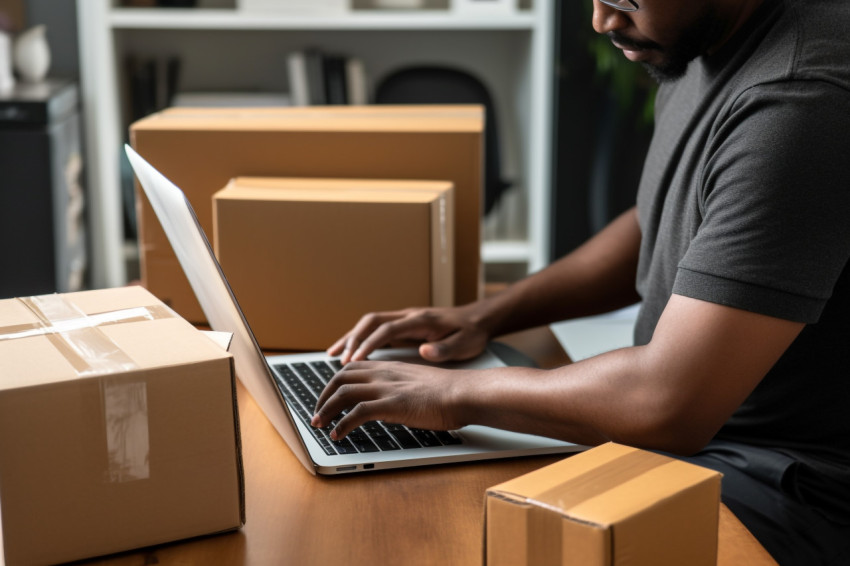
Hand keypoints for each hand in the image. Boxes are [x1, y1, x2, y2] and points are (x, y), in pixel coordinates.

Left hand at [311, 360, 470, 439]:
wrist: (464, 393)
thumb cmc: (449, 392)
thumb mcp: (418, 383)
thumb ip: (400, 388)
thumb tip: (390, 403)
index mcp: (390, 366)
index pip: (352, 368)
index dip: (335, 383)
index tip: (327, 398)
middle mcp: (384, 373)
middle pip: (340, 378)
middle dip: (323, 396)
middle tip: (317, 414)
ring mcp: (387, 388)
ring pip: (343, 394)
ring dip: (325, 411)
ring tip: (319, 426)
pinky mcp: (392, 404)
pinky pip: (357, 413)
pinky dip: (342, 425)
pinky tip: (338, 435)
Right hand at [326, 304, 491, 364]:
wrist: (479, 319)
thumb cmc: (471, 333)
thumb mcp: (464, 344)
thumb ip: (444, 348)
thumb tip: (425, 350)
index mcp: (420, 320)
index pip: (387, 330)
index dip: (369, 344)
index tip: (355, 361)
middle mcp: (408, 316)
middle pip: (371, 322)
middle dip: (353, 340)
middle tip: (338, 361)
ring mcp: (404, 319)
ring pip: (369, 324)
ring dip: (351, 338)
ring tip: (332, 356)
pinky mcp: (403, 325)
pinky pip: (375, 330)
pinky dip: (360, 339)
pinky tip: (350, 353)